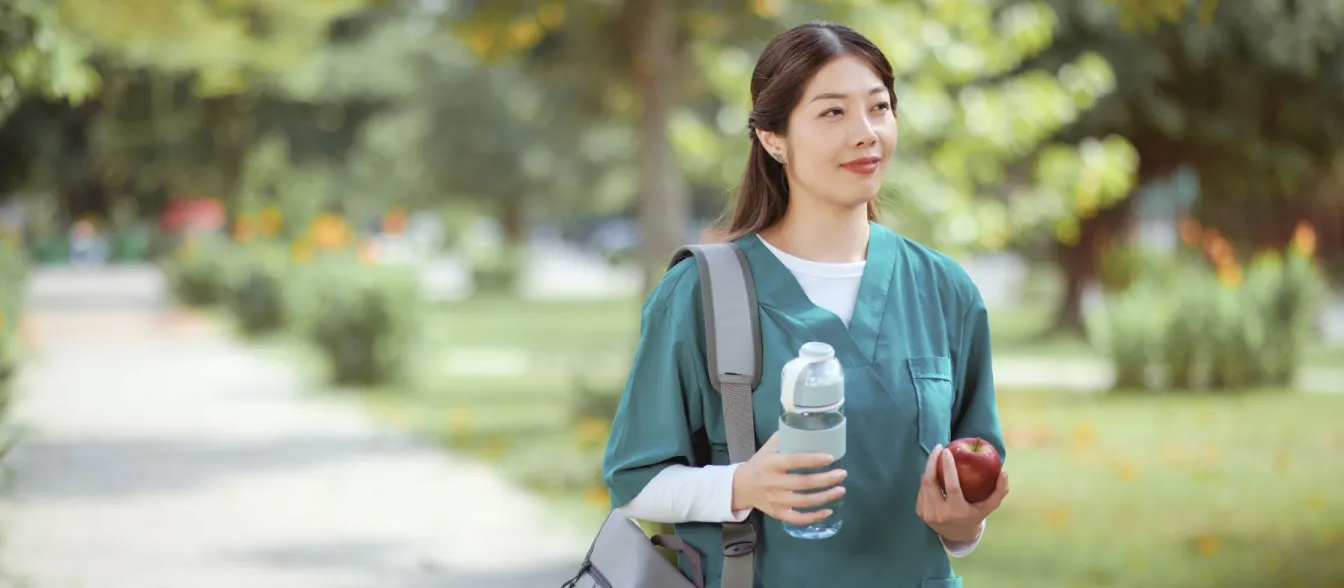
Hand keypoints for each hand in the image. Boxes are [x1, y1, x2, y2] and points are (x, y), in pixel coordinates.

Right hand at [731, 431, 847, 525]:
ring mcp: (775, 500)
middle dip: (826, 479)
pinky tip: (828, 511)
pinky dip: (814, 517)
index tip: (830, 457)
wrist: (740, 486)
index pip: (794, 461)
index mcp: (770, 463)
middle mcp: (772, 483)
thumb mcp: (768, 448)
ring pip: (804, 502)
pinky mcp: (777, 513)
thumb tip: (809, 426)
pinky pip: (798, 519)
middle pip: (803, 483)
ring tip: (840, 490)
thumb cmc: (759, 464)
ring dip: (825, 497)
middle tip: (842, 474)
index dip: (813, 460)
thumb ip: (786, 438)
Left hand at [916, 444, 1008, 542]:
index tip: (947, 451)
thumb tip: (1005, 473)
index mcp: (957, 511)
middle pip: (931, 482)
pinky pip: (922, 490)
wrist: (957, 535)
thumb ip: (999, 491)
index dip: (948, 467)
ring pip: (924, 484)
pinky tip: (933, 471)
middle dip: (932, 461)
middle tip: (939, 447)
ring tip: (937, 456)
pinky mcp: (920, 513)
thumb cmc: (975, 515)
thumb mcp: (989, 506)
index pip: (951, 486)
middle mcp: (940, 514)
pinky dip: (927, 479)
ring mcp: (928, 514)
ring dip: (929, 468)